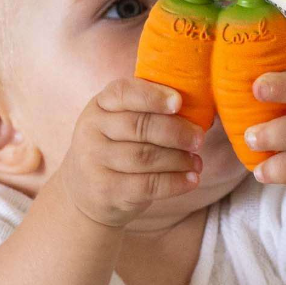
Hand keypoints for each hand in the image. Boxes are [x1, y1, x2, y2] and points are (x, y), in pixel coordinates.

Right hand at [59, 78, 203, 228]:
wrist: (86, 191)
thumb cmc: (117, 146)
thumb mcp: (121, 121)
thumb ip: (148, 110)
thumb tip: (196, 106)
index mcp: (100, 105)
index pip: (123, 92)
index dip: (153, 96)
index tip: (179, 102)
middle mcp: (91, 130)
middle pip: (140, 126)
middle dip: (176, 132)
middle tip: (199, 138)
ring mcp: (94, 162)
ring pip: (146, 157)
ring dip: (179, 159)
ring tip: (197, 161)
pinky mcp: (105, 191)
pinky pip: (147, 185)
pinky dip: (175, 182)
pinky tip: (191, 179)